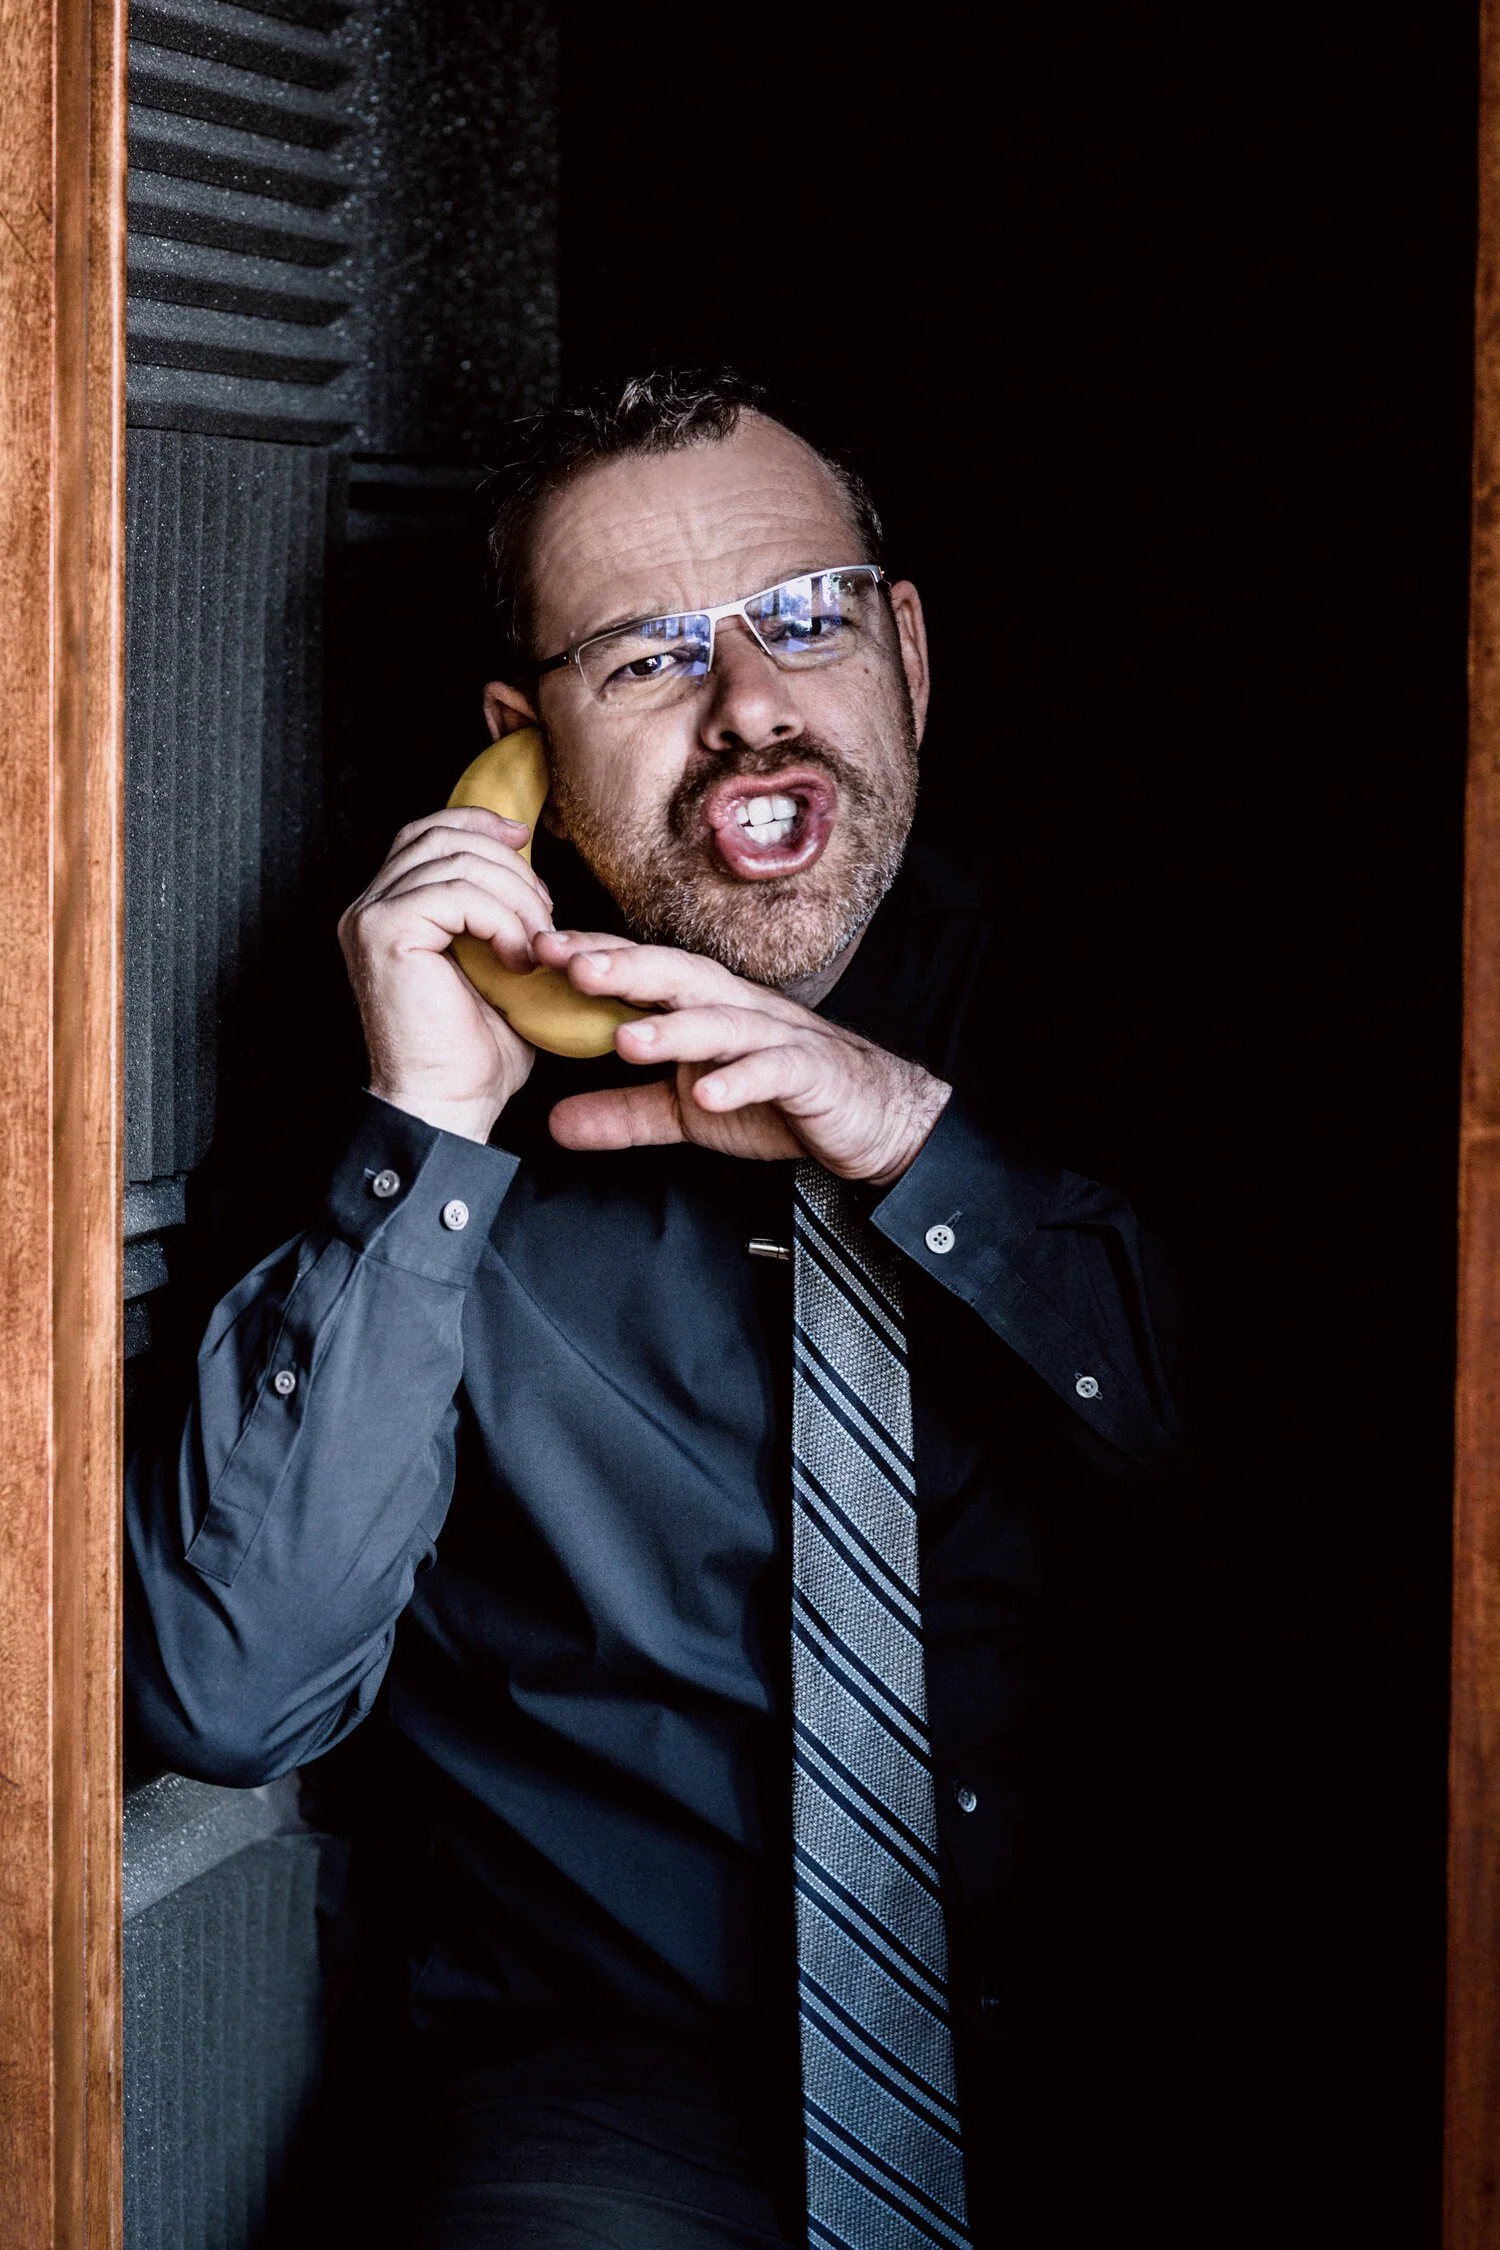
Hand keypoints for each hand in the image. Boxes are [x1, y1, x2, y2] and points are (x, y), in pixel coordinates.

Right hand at [338, 806, 553, 1141]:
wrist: (448, 1105)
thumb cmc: (474, 1053)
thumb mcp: (493, 966)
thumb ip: (496, 913)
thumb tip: (530, 869)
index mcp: (389, 909)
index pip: (427, 831)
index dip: (478, 822)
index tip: (524, 839)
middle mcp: (368, 906)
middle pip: (442, 835)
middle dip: (508, 864)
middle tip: (544, 914)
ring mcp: (370, 917)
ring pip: (456, 860)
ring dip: (514, 896)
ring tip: (535, 945)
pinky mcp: (385, 934)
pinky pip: (457, 893)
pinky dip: (501, 919)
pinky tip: (516, 958)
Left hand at [535, 932, 951, 1185]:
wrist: (871, 1116)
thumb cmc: (779, 1098)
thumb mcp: (687, 1111)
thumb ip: (623, 1114)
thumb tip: (553, 1123)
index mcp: (703, 1006)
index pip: (641, 971)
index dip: (592, 957)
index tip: (535, 948)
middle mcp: (736, 1008)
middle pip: (676, 977)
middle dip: (622, 968)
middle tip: (568, 964)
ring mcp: (776, 1037)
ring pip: (721, 1022)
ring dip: (674, 1030)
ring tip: (627, 1040)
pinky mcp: (810, 1074)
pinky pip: (774, 1071)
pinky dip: (743, 1080)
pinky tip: (710, 1095)